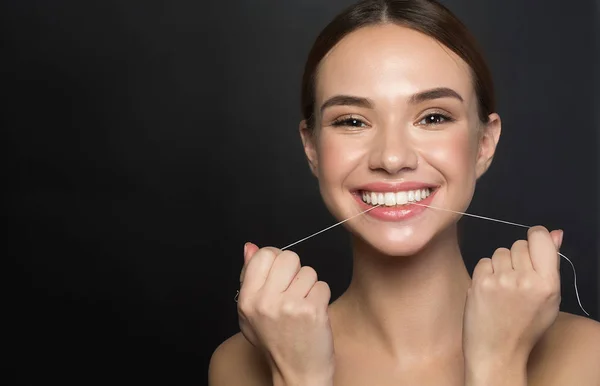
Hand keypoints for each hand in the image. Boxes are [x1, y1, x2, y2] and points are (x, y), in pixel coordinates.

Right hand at [237, 242, 334, 385]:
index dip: (276, 259)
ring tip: (302, 305)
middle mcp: (265, 301)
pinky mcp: (312, 311)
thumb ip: (249, 277)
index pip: (263, 254)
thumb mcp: (250, 312)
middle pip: (288, 257)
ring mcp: (289, 305)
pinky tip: (313, 313)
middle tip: (293, 292)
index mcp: (247, 299)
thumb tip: (250, 247)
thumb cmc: (276, 343)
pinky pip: (322, 285)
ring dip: (309, 286)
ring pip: (308, 271)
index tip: (280, 273)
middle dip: (295, 271)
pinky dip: (321, 297)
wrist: (297, 374)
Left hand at [463, 226, 562, 373]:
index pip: (540, 237)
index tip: (532, 245)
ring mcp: (501, 280)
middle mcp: (526, 280)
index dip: (535, 237)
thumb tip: (555, 233)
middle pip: (518, 244)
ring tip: (503, 287)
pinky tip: (490, 290)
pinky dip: (485, 272)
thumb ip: (550, 264)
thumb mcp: (549, 299)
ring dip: (500, 265)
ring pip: (499, 252)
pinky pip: (483, 262)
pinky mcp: (480, 283)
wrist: (498, 350)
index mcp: (548, 284)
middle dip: (517, 257)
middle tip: (516, 280)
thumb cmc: (525, 326)